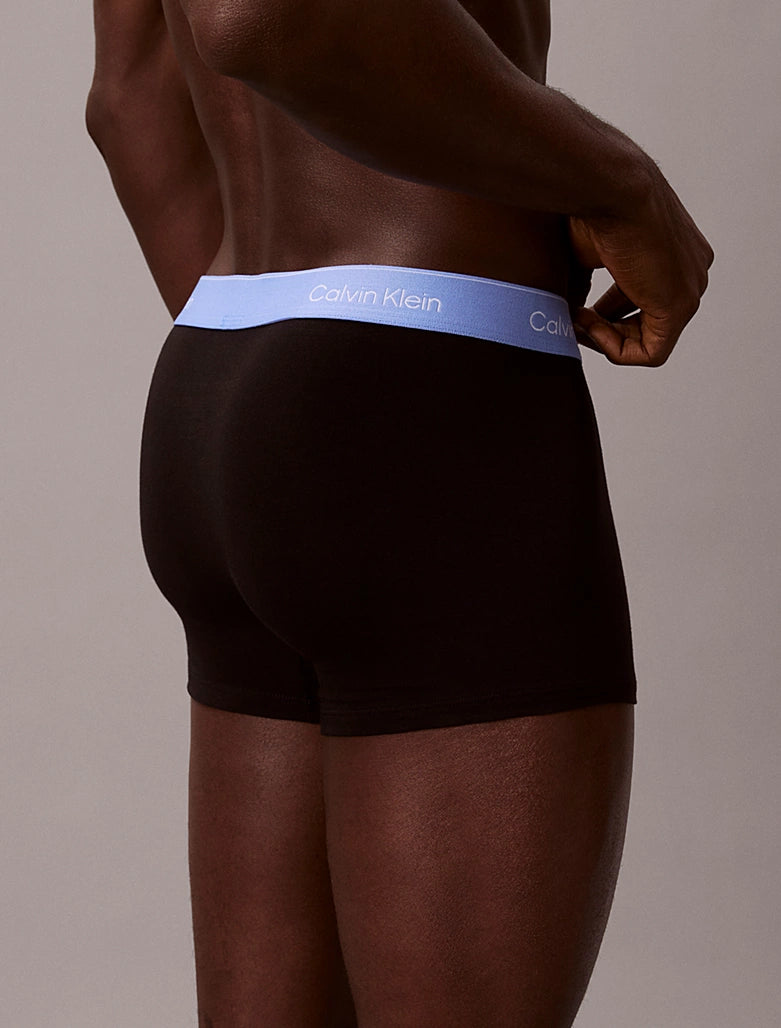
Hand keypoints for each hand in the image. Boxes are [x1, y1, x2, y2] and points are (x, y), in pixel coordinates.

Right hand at [567, 167, 714, 365]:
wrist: (610, 187)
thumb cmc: (594, 206)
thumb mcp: (587, 254)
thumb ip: (587, 287)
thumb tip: (570, 321)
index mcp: (677, 252)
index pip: (645, 298)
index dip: (606, 312)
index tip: (578, 306)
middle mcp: (692, 271)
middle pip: (648, 321)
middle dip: (607, 326)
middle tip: (574, 317)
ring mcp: (690, 289)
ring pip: (650, 340)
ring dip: (606, 337)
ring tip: (577, 317)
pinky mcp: (680, 308)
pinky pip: (651, 352)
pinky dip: (614, 347)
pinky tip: (589, 324)